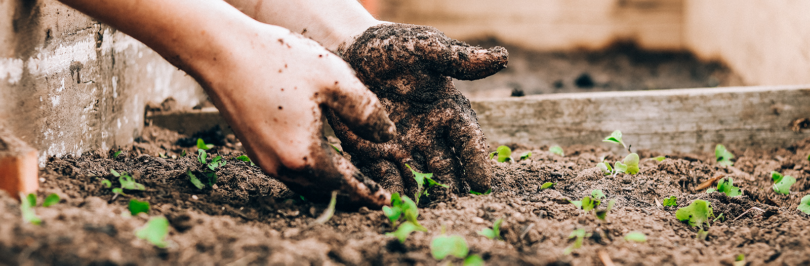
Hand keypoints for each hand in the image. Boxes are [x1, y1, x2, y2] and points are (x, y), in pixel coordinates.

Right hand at [196, 24, 397, 207]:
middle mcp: (281, 166)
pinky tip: (322, 158)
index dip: (368, 193)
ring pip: (306, 183)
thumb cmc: (279, 61)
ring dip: (330, 184)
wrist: (221, 52)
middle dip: (351, 193)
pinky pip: (290, 170)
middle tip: (373, 194)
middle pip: (325, 190)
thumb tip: (388, 136)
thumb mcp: (335, 80)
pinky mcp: (254, 148)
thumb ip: (366, 112)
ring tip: (352, 179)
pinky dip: (312, 171)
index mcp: (304, 155)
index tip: (386, 202)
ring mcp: (263, 159)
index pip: (346, 185)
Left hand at [327, 23, 507, 200]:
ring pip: (417, 177)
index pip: (468, 140)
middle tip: (455, 207)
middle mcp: (429, 134)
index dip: (476, 161)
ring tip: (424, 211)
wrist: (349, 50)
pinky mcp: (373, 152)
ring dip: (422, 195)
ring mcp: (402, 146)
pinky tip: (390, 202)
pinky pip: (384, 175)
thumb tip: (501, 57)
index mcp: (448, 110)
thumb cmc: (393, 46)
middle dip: (451, 188)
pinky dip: (389, 189)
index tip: (482, 183)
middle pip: (446, 167)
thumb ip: (457, 58)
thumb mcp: (425, 47)